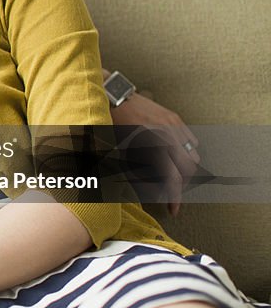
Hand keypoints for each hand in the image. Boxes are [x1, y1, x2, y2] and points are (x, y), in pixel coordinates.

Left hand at [112, 93, 199, 215]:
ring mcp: (175, 126)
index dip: (174, 198)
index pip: (173, 180)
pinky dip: (187, 151)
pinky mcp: (175, 118)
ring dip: (185, 168)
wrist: (115, 98)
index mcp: (156, 148)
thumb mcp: (123, 154)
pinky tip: (175, 155)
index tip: (173, 210)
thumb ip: (138, 173)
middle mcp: (170, 137)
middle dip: (181, 184)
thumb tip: (147, 191)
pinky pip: (191, 140)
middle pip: (188, 170)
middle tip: (169, 190)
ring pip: (193, 156)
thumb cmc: (114, 126)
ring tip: (172, 172)